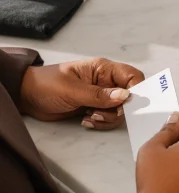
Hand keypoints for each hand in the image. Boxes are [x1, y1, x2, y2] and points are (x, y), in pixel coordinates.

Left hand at [20, 57, 143, 129]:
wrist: (27, 96)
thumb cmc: (47, 85)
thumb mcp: (72, 90)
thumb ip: (99, 94)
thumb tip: (126, 96)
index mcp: (103, 69)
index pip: (132, 76)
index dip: (137, 90)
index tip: (128, 105)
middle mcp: (106, 82)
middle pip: (129, 97)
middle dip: (118, 109)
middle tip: (100, 113)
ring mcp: (100, 96)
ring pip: (119, 110)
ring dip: (107, 118)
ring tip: (89, 117)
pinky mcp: (94, 108)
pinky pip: (107, 118)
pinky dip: (100, 122)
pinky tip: (85, 120)